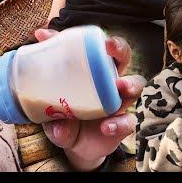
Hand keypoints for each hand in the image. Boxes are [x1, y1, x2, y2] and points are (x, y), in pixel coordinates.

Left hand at [35, 28, 144, 170]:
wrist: (76, 147)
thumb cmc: (65, 117)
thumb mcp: (51, 108)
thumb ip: (47, 104)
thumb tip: (46, 108)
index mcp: (93, 71)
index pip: (97, 48)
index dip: (92, 38)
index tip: (89, 36)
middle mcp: (109, 81)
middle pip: (123, 57)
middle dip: (119, 49)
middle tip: (109, 48)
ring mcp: (120, 102)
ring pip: (135, 86)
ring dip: (129, 84)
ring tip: (120, 87)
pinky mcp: (123, 124)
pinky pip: (128, 121)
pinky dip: (119, 123)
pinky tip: (106, 127)